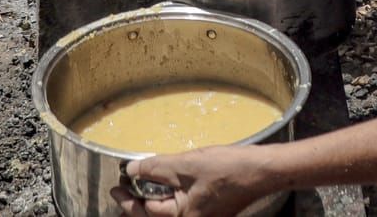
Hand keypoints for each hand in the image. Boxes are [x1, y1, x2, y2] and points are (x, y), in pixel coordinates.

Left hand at [113, 146, 270, 216]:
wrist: (261, 171)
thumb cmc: (226, 169)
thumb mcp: (186, 165)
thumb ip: (156, 168)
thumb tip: (131, 170)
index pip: (146, 211)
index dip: (128, 198)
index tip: (115, 188)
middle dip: (136, 206)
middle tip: (121, 191)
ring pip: (167, 215)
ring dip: (151, 203)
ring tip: (138, 189)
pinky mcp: (208, 214)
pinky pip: (181, 211)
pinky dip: (168, 201)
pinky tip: (163, 187)